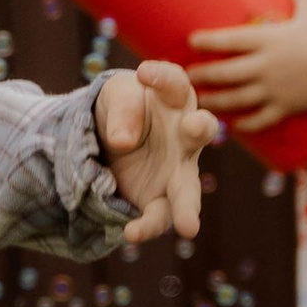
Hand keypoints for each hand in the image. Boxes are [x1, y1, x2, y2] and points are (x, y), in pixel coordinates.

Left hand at [93, 58, 215, 245]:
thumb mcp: (114, 97)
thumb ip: (122, 111)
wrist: (107, 140)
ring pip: (187, 189)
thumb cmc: (122, 109)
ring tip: (188, 227)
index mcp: (174, 100)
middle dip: (200, 128)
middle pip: (198, 131)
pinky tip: (130, 233)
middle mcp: (184, 135)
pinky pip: (159, 215)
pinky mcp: (160, 198)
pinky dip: (147, 226)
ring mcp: (176, 170)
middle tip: (196, 126)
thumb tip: (123, 141)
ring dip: (187, 207)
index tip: (144, 73)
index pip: (175, 84)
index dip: (163, 77)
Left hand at [187, 0, 306, 133]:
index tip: (191, 41)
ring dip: (214, 101)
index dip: (207, 41)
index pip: (229, 40)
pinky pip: (258, 120)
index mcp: (268, 41)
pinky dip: (242, 124)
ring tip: (200, 100)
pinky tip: (232, 125)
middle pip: (224, 73)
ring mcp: (273, 90)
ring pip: (235, 99)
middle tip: (186, 76)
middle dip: (202, 75)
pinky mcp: (284, 108)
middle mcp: (265, 66)